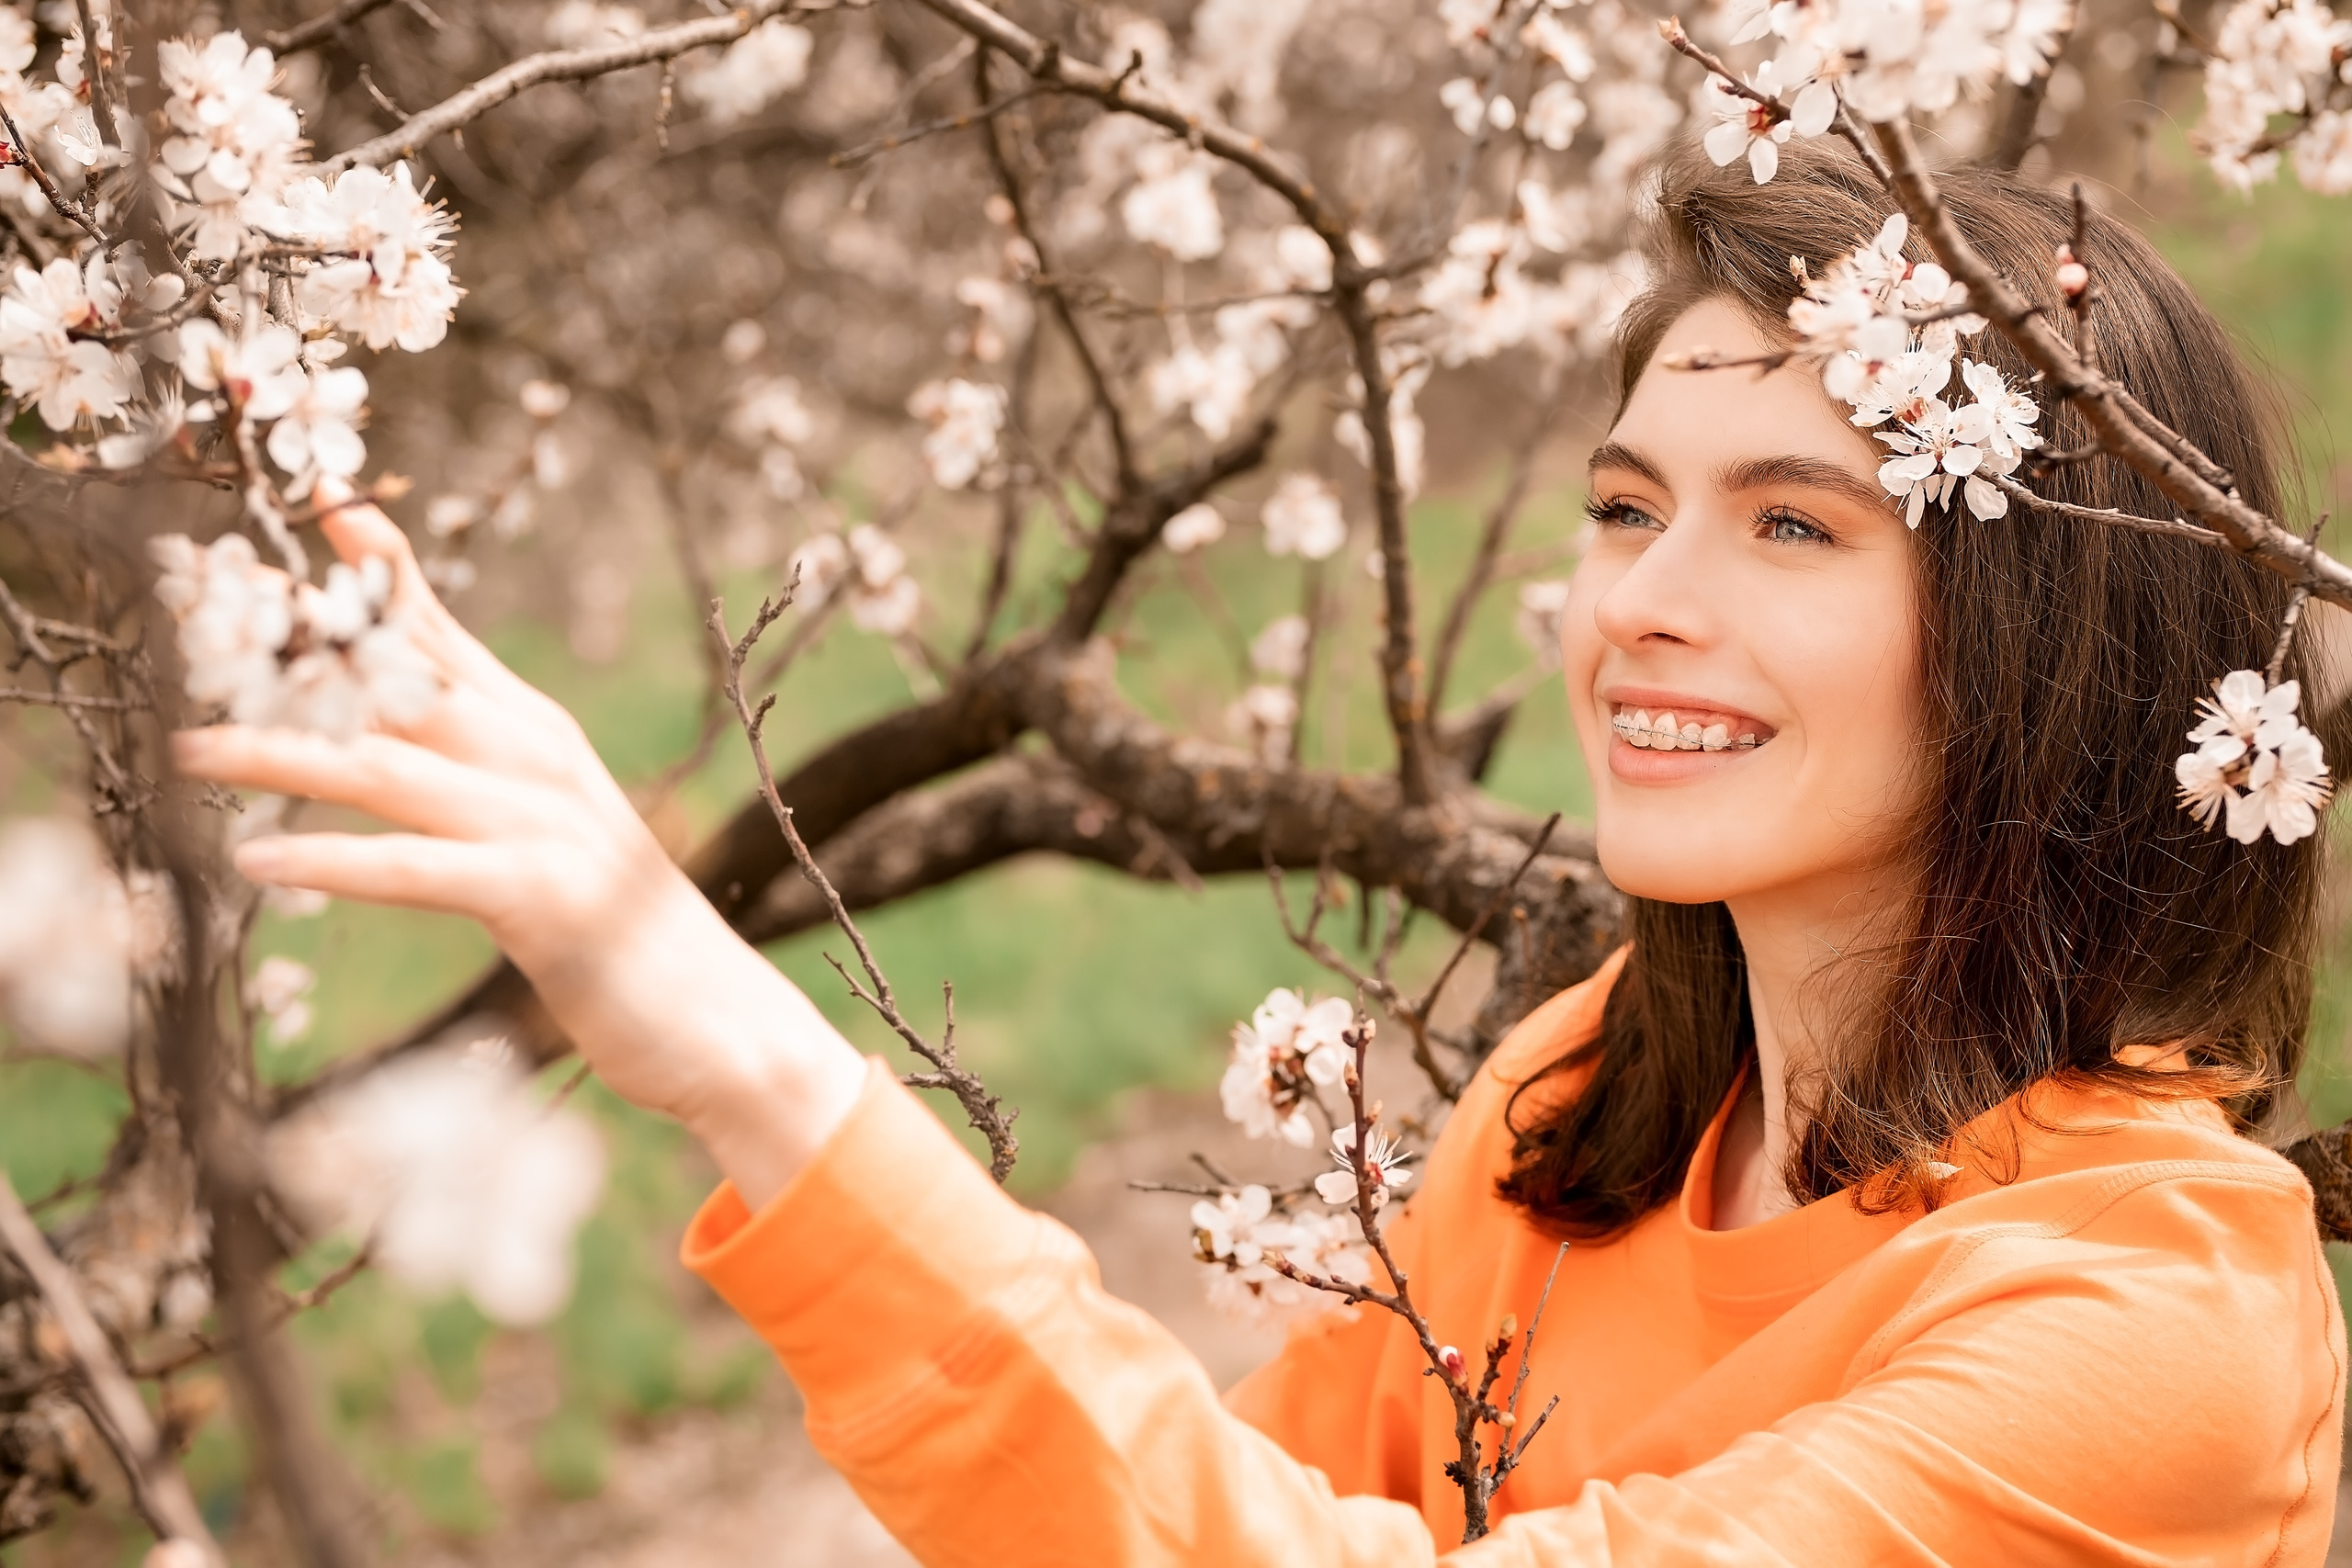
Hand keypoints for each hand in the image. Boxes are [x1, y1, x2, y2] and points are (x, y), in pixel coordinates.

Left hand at [170, 492, 865, 1205]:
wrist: (718, 1019)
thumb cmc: (619, 934)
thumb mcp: (547, 835)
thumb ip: (476, 781)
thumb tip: (384, 748)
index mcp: (537, 736)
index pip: (443, 636)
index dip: (383, 568)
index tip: (320, 502)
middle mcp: (539, 760)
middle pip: (397, 681)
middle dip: (295, 643)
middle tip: (196, 606)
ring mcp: (543, 824)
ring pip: (384, 769)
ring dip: (277, 753)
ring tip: (184, 746)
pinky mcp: (540, 897)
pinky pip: (413, 869)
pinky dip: (332, 860)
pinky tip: (258, 858)